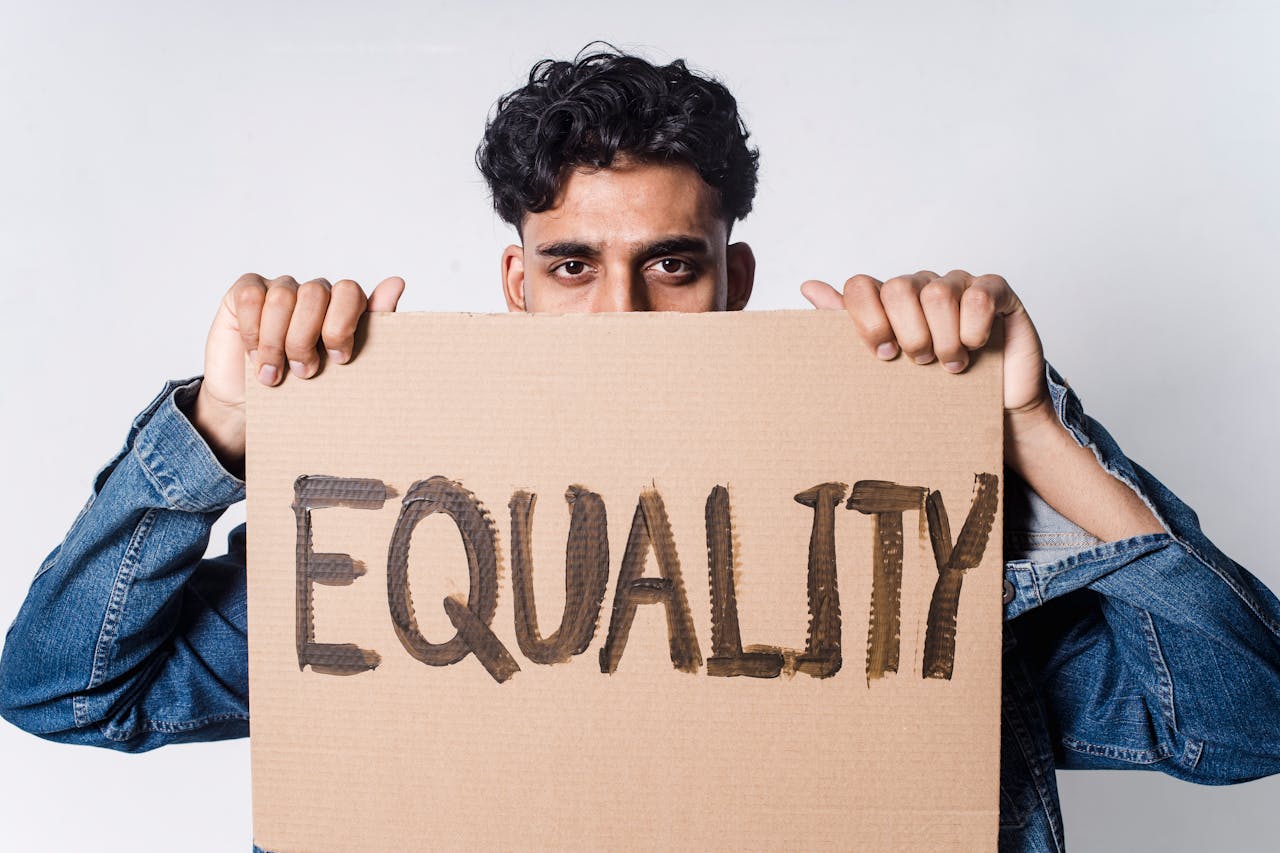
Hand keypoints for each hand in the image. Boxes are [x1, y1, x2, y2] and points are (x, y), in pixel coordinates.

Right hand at [190, 273, 405, 470]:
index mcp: (342, 306)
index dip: (342, 324)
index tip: (339, 359)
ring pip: (282, 298)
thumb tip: (397, 282)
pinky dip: (252, 331)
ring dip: (276, 343)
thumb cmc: (305, 388)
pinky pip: (251, 297)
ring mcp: (279, 288)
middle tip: (304, 373)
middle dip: (307, 339)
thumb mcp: (344, 368)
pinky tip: (254, 355)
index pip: (350, 292)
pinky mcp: (246, 291)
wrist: (255, 405)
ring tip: (273, 374)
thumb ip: (374, 325)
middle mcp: (313, 292)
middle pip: (315, 293)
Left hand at [800, 269, 1047, 415]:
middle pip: (898, 289)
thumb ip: (848, 325)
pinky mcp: (996, 291)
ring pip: (937, 294)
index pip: (861, 286)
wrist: (992, 410)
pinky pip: (979, 294)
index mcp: (889, 301)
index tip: (882, 355)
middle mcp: (920, 286)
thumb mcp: (887, 366)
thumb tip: (808, 286)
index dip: (867, 321)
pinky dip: (974, 328)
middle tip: (920, 362)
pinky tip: (977, 346)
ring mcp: (959, 284)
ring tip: (951, 364)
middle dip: (908, 334)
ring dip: (944, 339)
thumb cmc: (936, 388)